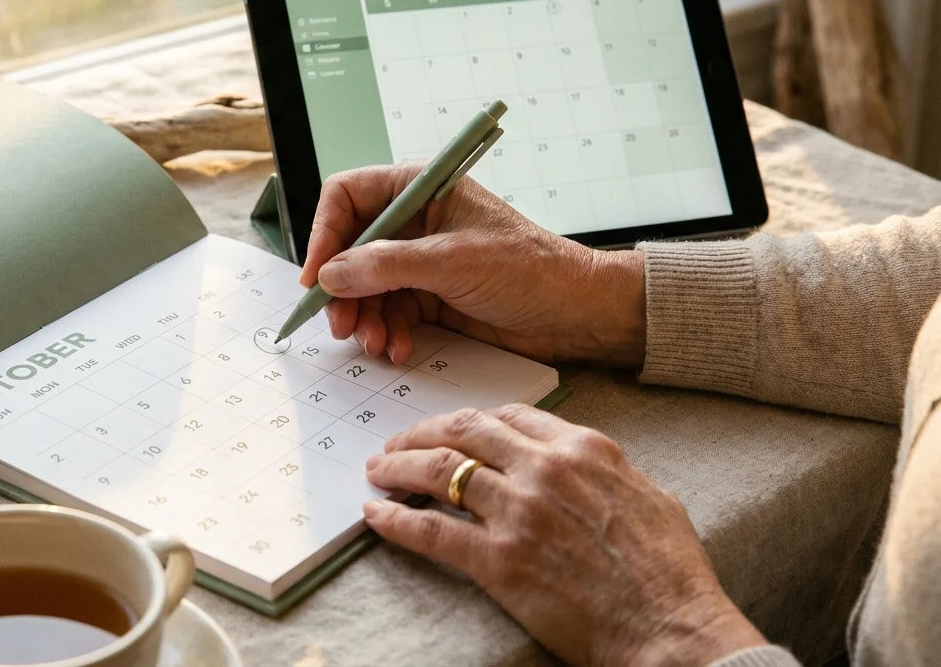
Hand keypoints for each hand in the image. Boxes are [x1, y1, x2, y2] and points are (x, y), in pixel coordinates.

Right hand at [300, 164, 645, 365]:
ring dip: (365, 318)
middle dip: (343, 289)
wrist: (578, 314)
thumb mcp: (452, 262)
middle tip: (341, 324)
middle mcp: (415, 221)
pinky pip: (390, 312)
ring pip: (366, 286)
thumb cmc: (531, 270)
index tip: (316, 276)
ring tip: (376, 344)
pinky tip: (398, 348)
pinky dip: (388, 332)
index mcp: (421, 188)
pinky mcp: (431, 296)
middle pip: (350, 248)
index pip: (348, 197)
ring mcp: (422, 261)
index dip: (325, 234)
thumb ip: (386, 266)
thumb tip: (330, 275)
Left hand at [363, 404, 766, 666]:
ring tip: (378, 471)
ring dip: (399, 468)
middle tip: (398, 443)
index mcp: (584, 449)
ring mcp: (519, 512)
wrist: (673, 631)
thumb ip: (606, 472)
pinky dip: (395, 520)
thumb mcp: (649, 497)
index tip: (450, 430)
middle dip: (422, 433)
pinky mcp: (499, 560)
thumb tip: (584, 467)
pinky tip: (376, 516)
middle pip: (464, 431)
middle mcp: (546, 469)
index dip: (470, 421)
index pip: (509, 417)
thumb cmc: (671, 575)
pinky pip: (430, 529)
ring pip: (439, 471)